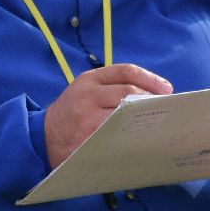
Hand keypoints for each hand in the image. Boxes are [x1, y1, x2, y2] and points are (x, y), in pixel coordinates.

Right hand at [44, 63, 171, 167]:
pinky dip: (132, 136)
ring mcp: (87, 117)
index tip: (166, 89)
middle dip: (150, 100)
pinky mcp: (88, 138)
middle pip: (128, 92)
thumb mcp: (85, 92)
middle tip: (166, 109)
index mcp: (89, 79)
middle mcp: (88, 94)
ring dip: (144, 118)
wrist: (43, 137)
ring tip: (158, 124)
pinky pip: (116, 135)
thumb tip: (151, 94)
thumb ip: (111, 89)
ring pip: (124, 114)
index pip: (125, 71)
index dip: (149, 78)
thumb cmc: (72, 114)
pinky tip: (142, 139)